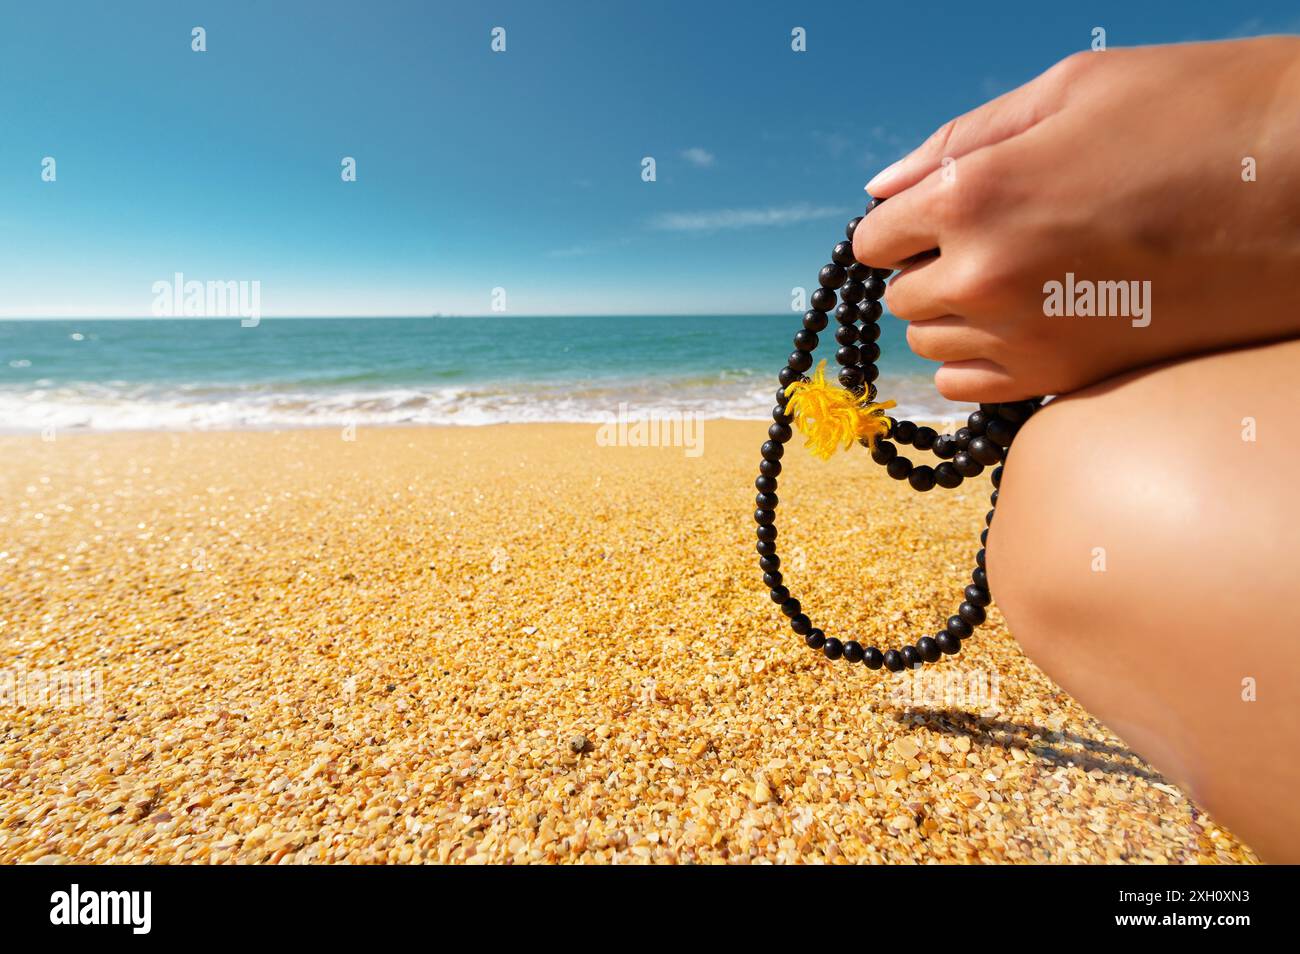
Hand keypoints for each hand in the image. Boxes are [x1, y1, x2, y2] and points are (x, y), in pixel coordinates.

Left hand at [853, 37, 1299, 401]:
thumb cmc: (1196, 112)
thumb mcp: (1071, 90)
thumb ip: (959, 141)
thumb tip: (882, 187)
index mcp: (976, 195)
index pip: (875, 239)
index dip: (899, 223)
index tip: (933, 211)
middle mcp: (985, 278)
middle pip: (902, 298)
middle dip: (927, 266)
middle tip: (988, 235)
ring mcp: (1026, 337)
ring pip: (933, 346)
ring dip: (953, 315)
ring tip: (1016, 275)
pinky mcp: (1068, 376)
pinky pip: (970, 390)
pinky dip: (977, 362)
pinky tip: (1021, 324)